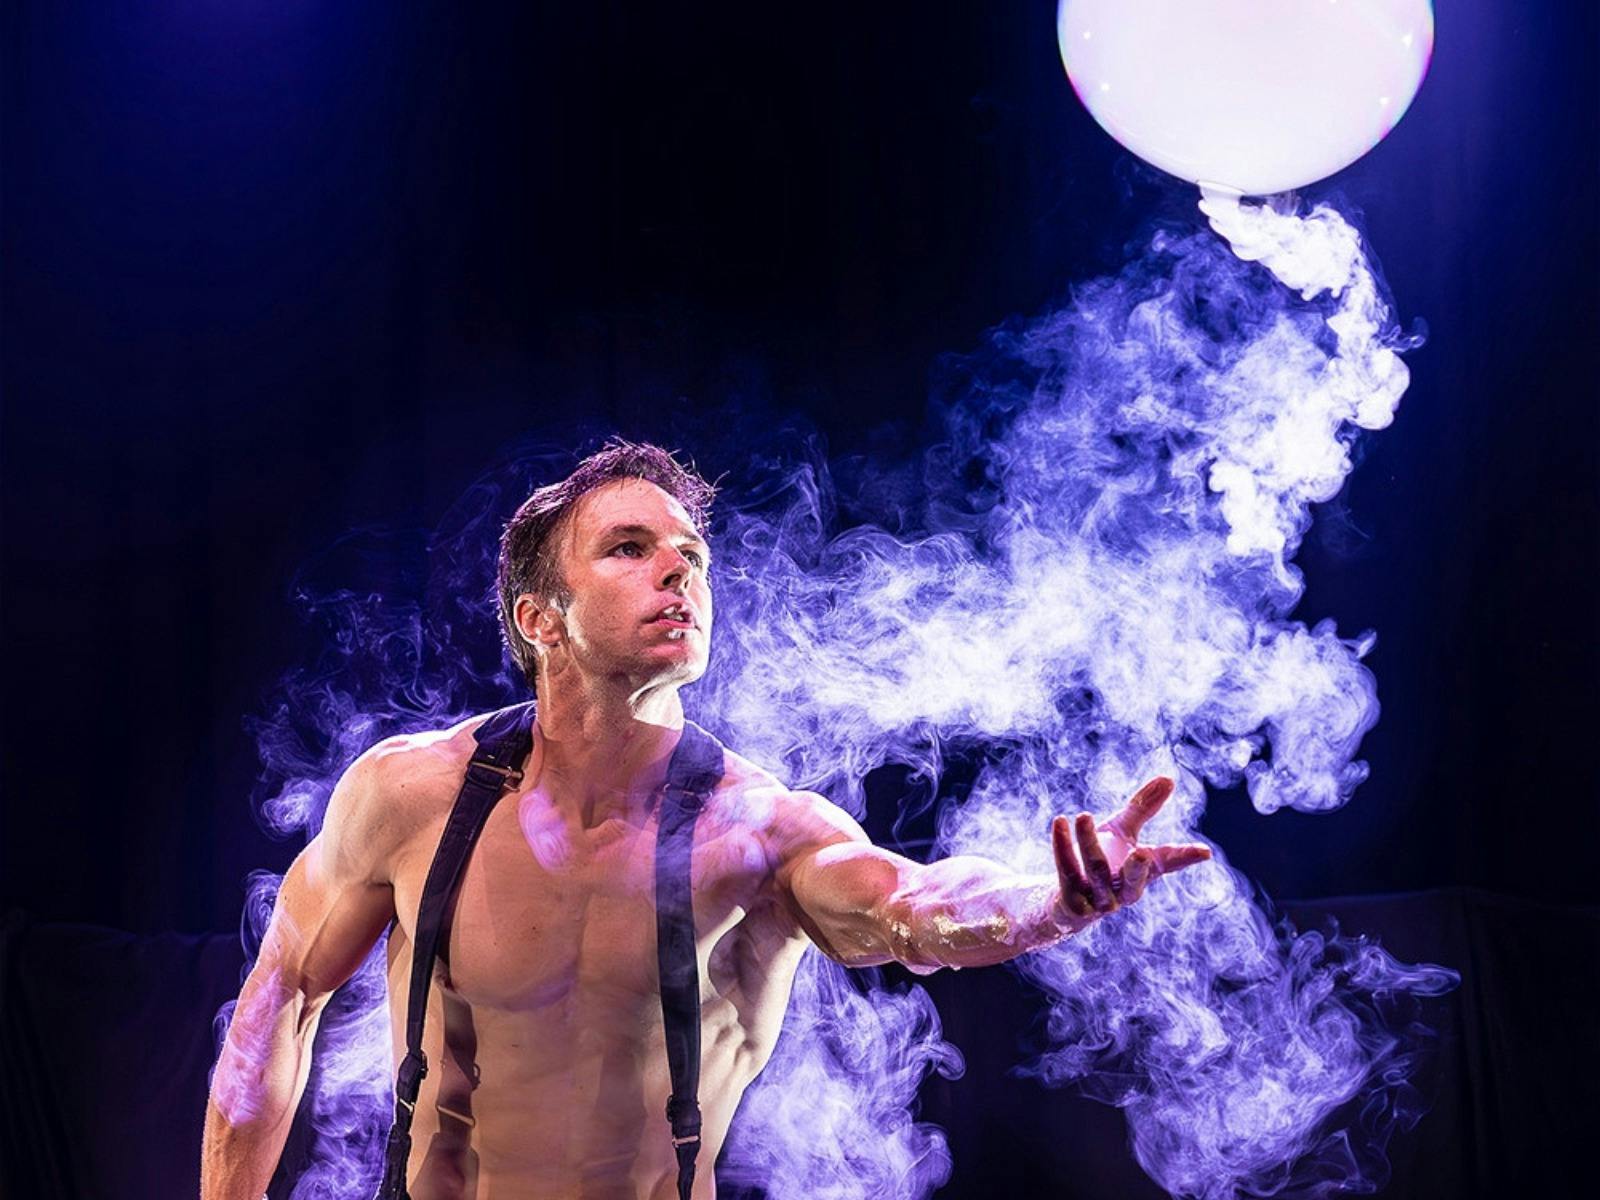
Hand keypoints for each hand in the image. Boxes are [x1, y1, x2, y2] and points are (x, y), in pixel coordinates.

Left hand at [1051, 777, 1211, 929]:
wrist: (1066, 897)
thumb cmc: (1102, 859)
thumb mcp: (1122, 830)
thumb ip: (1143, 808)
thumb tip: (1169, 778)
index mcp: (1142, 874)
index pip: (1166, 864)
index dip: (1184, 858)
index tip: (1205, 852)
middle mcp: (1123, 892)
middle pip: (1131, 880)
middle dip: (1138, 870)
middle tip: (1143, 854)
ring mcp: (1097, 901)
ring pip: (1094, 871)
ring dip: (1088, 841)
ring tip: (1083, 815)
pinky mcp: (1072, 902)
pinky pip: (1066, 871)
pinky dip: (1061, 846)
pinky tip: (1059, 822)